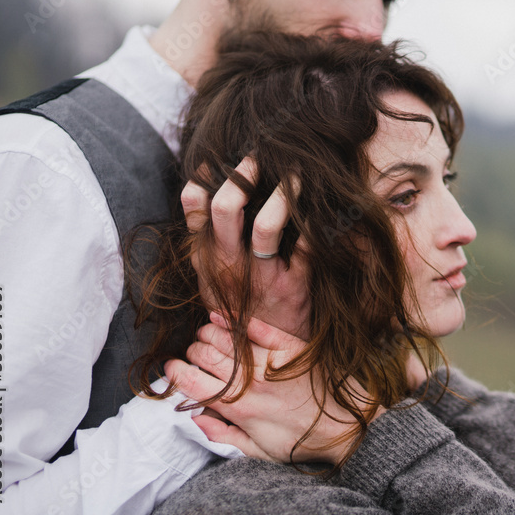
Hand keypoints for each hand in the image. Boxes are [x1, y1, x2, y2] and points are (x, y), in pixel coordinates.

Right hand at [165, 313, 383, 465]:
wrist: (345, 426)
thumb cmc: (301, 441)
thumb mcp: (258, 451)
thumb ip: (224, 435)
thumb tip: (196, 418)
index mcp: (238, 408)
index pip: (193, 383)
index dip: (176, 373)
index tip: (173, 368)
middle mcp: (250, 381)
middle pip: (204, 356)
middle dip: (192, 352)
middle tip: (194, 354)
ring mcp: (269, 361)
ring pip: (225, 338)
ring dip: (208, 334)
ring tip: (206, 335)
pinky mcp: (289, 346)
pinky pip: (256, 327)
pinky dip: (234, 320)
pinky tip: (222, 316)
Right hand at [180, 156, 309, 338]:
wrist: (262, 356)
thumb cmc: (240, 307)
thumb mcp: (212, 278)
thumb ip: (210, 242)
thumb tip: (208, 191)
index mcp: (207, 259)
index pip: (195, 211)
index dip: (203, 181)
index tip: (216, 161)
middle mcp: (230, 265)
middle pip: (226, 210)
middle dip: (242, 176)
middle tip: (256, 158)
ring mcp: (261, 276)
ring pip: (266, 226)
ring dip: (283, 195)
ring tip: (296, 176)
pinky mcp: (293, 285)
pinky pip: (305, 249)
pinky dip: (313, 226)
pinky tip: (319, 208)